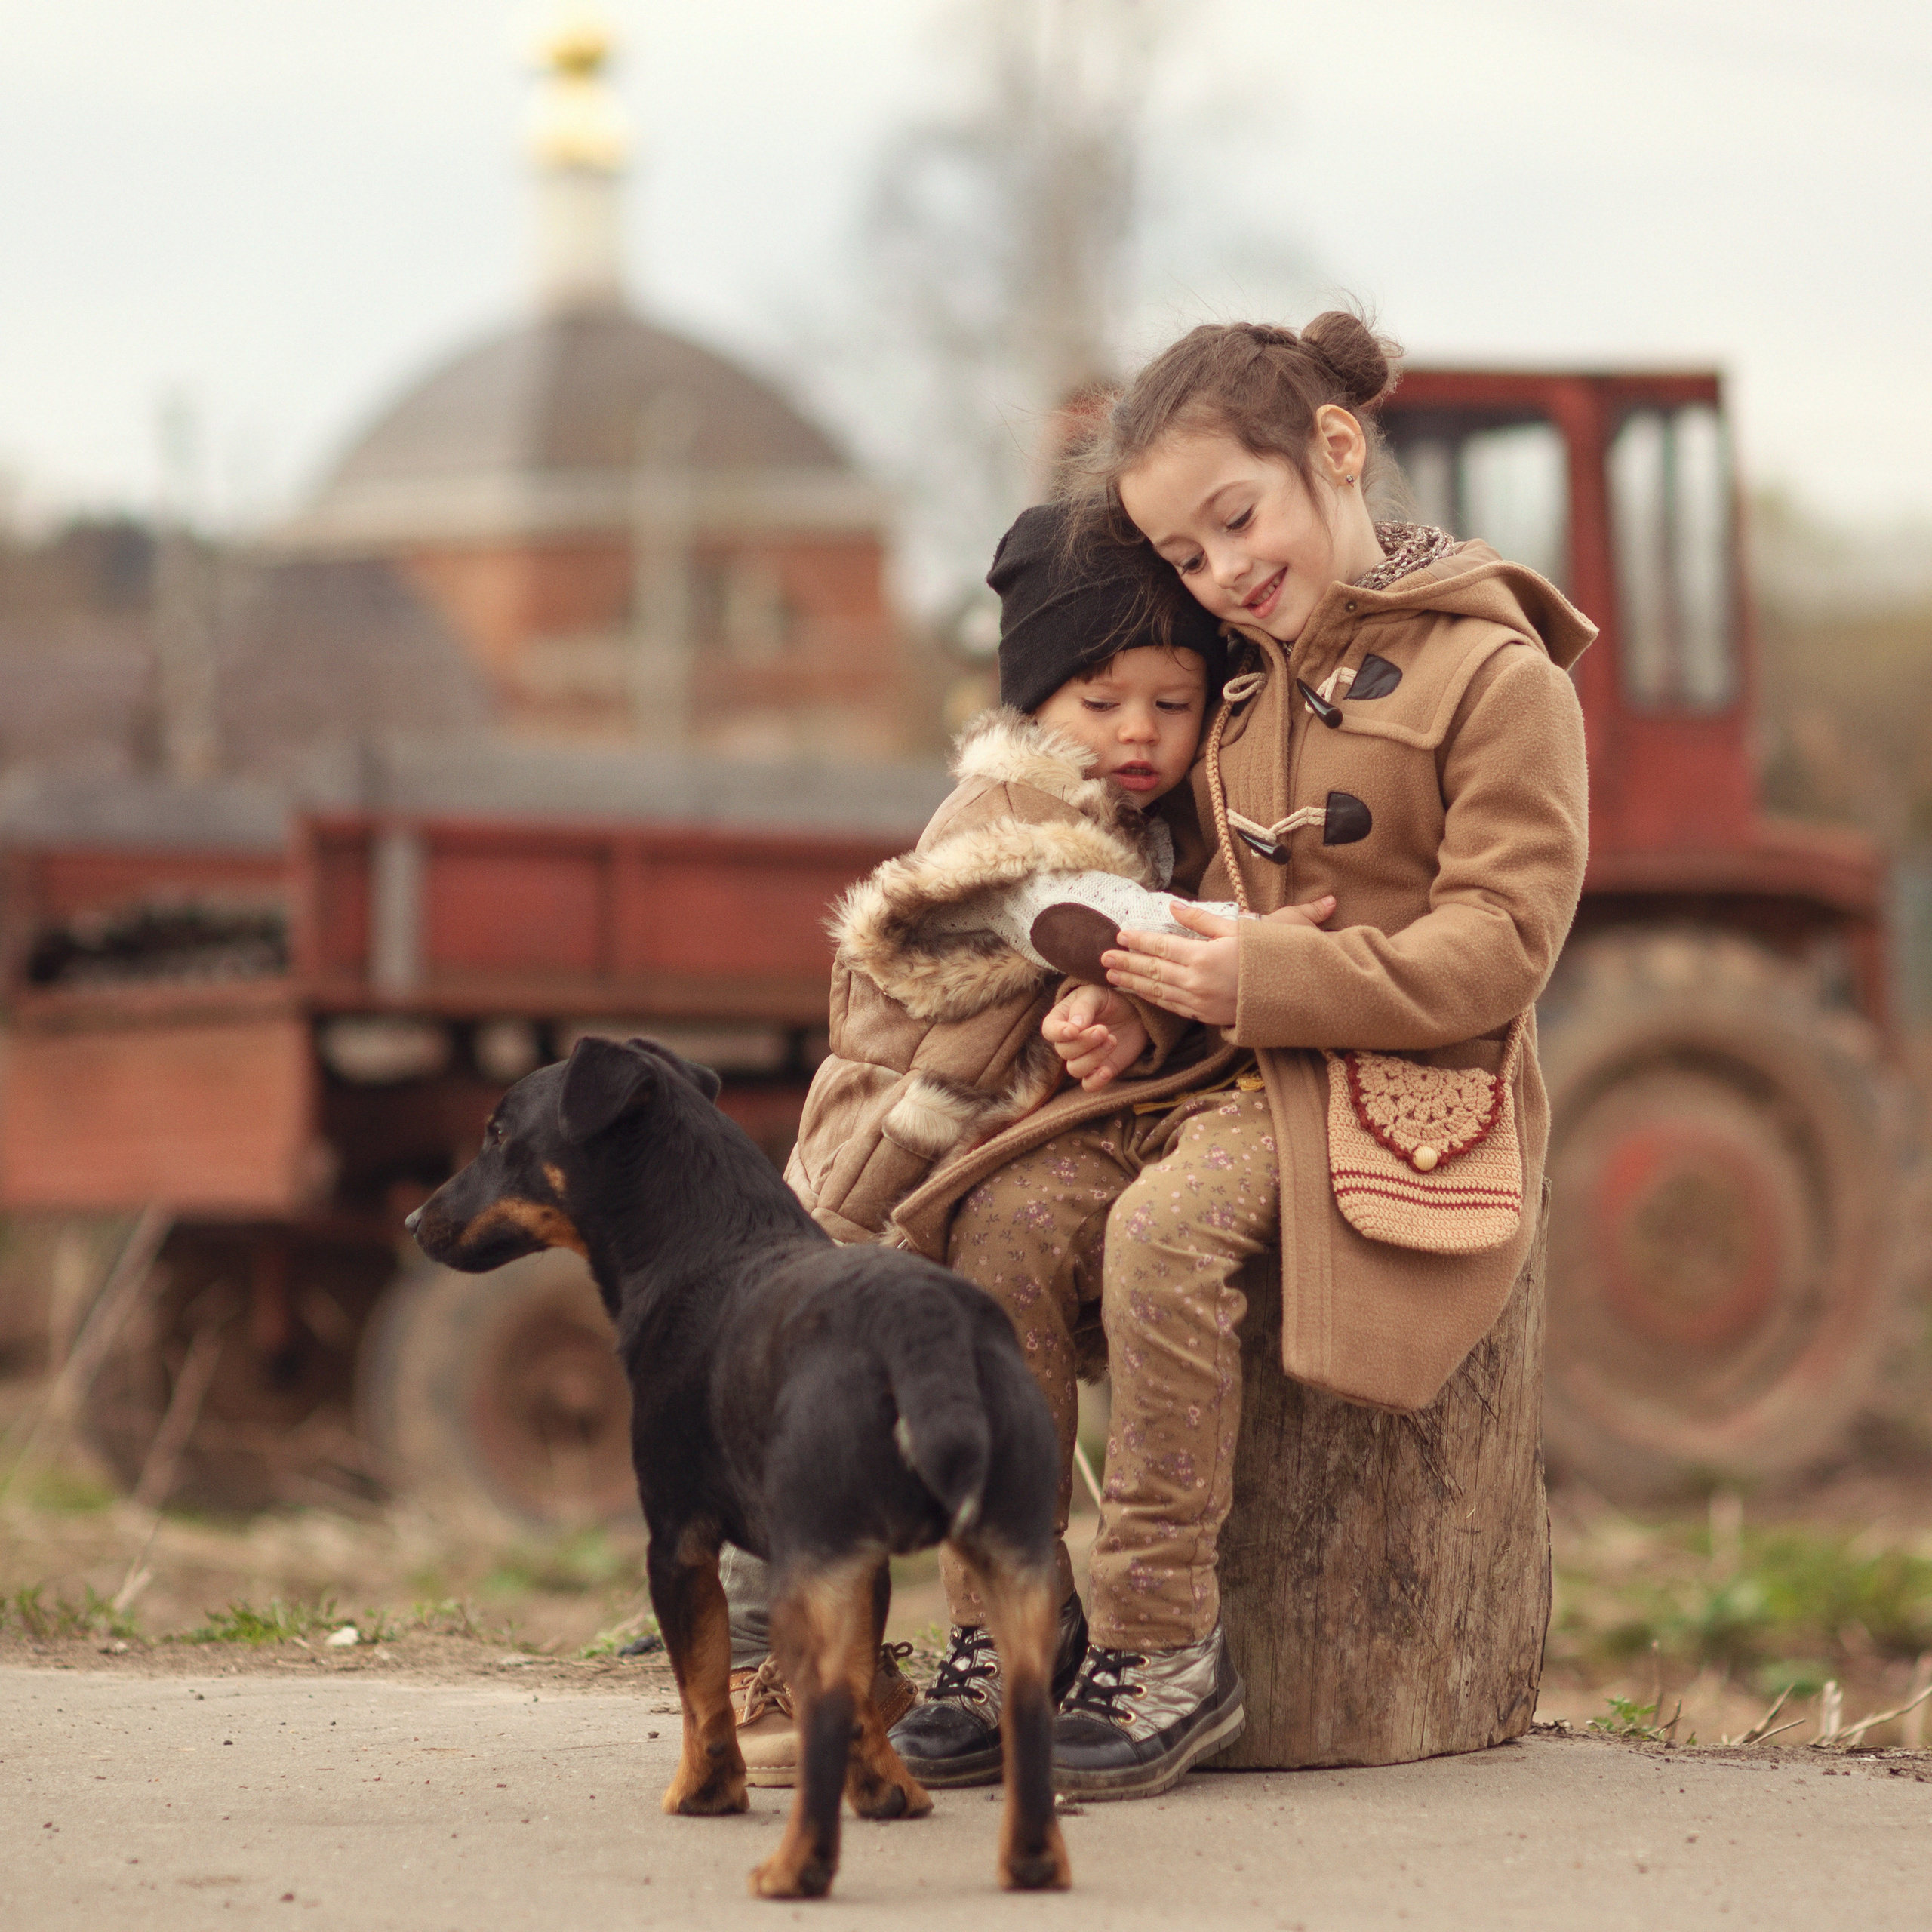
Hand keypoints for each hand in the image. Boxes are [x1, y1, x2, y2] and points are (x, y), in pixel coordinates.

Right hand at [1043, 983, 1149, 1090]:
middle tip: (1103, 1030)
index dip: (1058, 1033)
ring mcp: (1082, 1059)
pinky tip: (1107, 1071)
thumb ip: (1083, 1007)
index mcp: (1061, 1020)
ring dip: (1093, 1058)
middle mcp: (1068, 1042)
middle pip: (1064, 1051)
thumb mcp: (1096, 994)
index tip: (1073, 1030)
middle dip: (1083, 1042)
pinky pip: (1089, 1086)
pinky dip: (1096, 1081)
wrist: (1134, 1014)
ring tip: (1112, 1040)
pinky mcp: (1098, 1071)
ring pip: (1075, 1069)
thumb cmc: (1109, 1001)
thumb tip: (1074, 1026)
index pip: (1049, 1030)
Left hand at [1102, 895, 1335, 1027]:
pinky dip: (1153, 999)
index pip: (1160, 947)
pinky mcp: (1209, 1017)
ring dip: (1133, 983)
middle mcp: (1198, 983)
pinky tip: (1141, 993)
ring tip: (1112, 977)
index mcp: (1204, 957)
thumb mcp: (1240, 929)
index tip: (1119, 935)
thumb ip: (1202, 920)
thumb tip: (1173, 907)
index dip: (1138, 941)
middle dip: (1126, 964)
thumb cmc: (1275, 955)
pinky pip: (1173, 1007)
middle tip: (1102, 959)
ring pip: (1158, 992)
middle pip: (1152, 972)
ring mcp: (1202, 1003)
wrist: (1301, 994)